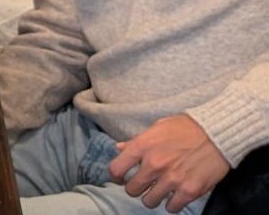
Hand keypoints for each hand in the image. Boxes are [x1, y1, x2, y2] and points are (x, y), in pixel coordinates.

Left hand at [110, 115, 229, 211]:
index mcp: (142, 147)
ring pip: (149, 201)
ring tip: (159, 191)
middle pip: (132, 190)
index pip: (116, 169)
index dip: (116, 176)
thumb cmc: (187, 127)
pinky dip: (172, 204)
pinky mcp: (190, 190)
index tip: (122, 178)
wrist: (218, 133)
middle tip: (144, 185)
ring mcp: (172, 179)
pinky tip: (175, 196)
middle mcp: (154, 164)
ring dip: (153, 197)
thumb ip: (137, 141)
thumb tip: (119, 148)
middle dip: (136, 188)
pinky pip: (172, 208)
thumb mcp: (157, 128)